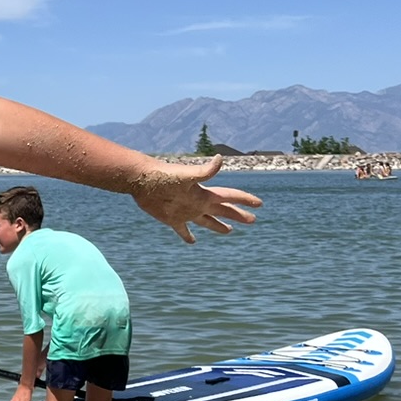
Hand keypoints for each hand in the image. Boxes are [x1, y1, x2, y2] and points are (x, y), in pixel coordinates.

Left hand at [131, 156, 262, 243]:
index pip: (230, 197)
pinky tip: (192, 241)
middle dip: (238, 215)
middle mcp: (198, 202)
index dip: (245, 200)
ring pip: (207, 221)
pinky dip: (188, 236)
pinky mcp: (171, 219)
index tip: (259, 204)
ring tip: (229, 232)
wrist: (141, 179)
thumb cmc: (162, 175)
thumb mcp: (187, 175)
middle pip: (223, 210)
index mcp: (204, 194)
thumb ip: (204, 171)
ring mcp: (186, 211)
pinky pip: (183, 230)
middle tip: (253, 220)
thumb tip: (220, 158)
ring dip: (218, 226)